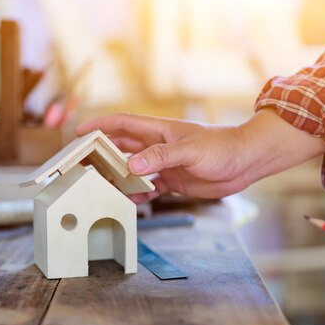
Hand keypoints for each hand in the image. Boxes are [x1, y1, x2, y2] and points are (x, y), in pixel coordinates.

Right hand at [77, 114, 248, 202]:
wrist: (244, 162)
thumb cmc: (221, 147)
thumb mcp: (190, 150)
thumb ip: (161, 157)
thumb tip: (132, 166)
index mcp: (158, 131)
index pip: (122, 124)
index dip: (100, 125)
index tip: (80, 131)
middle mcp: (157, 146)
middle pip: (122, 147)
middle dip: (102, 154)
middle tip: (84, 164)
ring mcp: (164, 164)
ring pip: (133, 170)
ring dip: (119, 177)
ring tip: (104, 187)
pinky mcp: (173, 180)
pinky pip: (149, 187)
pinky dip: (139, 194)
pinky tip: (132, 200)